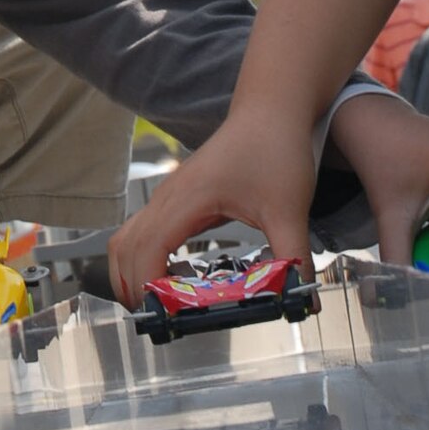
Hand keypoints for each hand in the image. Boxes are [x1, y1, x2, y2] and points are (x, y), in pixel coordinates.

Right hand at [108, 110, 317, 309]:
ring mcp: (169, 193)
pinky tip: (171, 275)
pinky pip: (142, 229)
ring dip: (130, 271)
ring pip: (127, 237)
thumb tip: (302, 302)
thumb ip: (293, 257)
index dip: (147, 287)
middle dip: (132, 288)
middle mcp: (168, 196)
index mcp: (187, 199)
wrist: (271, 108)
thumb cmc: (277, 149)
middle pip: (126, 248)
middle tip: (158, 321)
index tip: (163, 316)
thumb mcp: (289, 209)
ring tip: (155, 304)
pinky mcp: (177, 194)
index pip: (147, 251)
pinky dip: (142, 256)